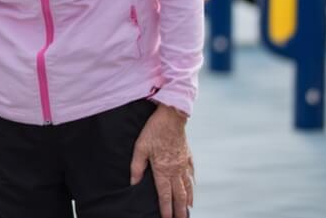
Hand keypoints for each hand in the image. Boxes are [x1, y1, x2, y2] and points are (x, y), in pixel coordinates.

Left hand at [130, 103, 193, 217]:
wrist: (171, 116)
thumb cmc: (153, 131)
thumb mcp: (140, 147)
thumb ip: (136, 167)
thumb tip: (133, 184)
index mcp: (163, 170)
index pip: (164, 195)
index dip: (165, 209)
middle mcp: (175, 170)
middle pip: (179, 195)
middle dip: (179, 210)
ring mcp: (183, 164)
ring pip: (188, 187)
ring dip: (187, 200)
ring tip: (188, 210)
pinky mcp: (188, 156)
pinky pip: (192, 174)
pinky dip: (193, 185)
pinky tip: (193, 189)